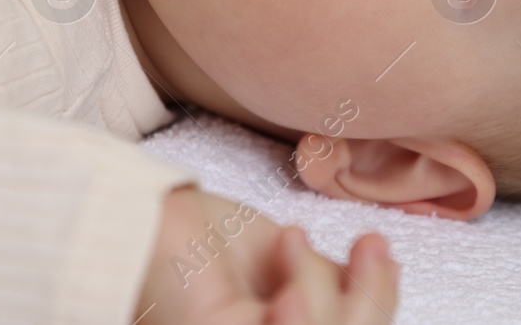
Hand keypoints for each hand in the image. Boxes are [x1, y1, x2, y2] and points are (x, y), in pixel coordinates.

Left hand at [135, 187, 398, 324]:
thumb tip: (380, 271)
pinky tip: (286, 258)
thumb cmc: (198, 239)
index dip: (376, 306)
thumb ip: (327, 284)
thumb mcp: (283, 262)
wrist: (137, 215)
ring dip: (323, 291)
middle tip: (370, 246)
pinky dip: (303, 294)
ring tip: (291, 240)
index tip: (383, 255)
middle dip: (370, 304)